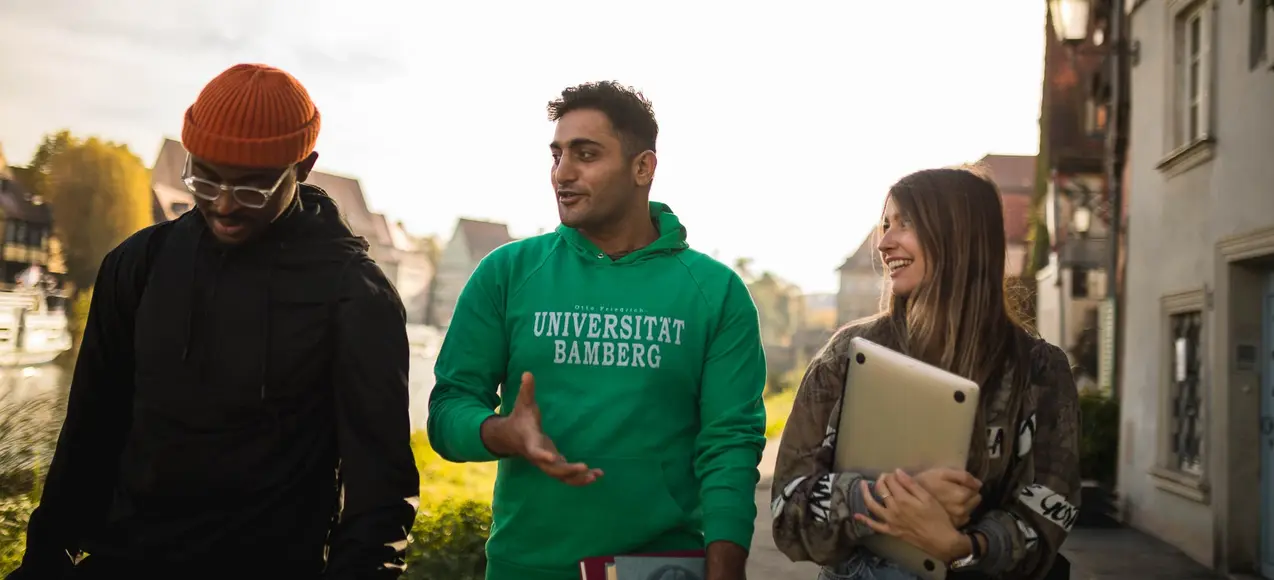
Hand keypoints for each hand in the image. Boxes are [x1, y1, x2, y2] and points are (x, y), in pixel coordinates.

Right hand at [481, 372, 602, 485]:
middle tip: (584, 467)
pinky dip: (581, 478)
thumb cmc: (520, 418)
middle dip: (568, 471)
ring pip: (562, 477)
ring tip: (596, 475)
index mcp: (531, 442)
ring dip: (579, 479)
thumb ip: (527, 391)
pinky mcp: (555, 466)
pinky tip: (597, 475)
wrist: (511, 437)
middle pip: (553, 470)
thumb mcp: (523, 404)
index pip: (537, 452)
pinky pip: (568, 477)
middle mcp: (539, 457)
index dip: (544, 456)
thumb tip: (527, 373)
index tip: (555, 458)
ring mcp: (547, 464)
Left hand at [854, 469, 965, 559]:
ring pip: (872, 505)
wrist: (940, 540)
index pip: (891, 481)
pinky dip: (864, 520)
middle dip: (881, 480)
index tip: (894, 473)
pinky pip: (874, 526)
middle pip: (881, 490)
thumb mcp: (927, 498)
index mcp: (903, 498)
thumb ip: (911, 484)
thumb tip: (897, 471)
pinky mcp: (890, 531)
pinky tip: (856, 515)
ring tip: (862, 484)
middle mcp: (892, 508)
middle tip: (884, 477)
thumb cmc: (937, 517)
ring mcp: (889, 520)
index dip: (891, 475)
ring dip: (865, 494)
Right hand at [912, 467, 981, 526]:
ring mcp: (958, 520)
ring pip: (970, 509)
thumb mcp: (942, 473)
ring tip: (950, 499)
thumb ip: (963, 476)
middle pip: (976, 500)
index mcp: (961, 495)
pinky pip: (963, 518)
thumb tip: (979, 483)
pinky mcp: (952, 525)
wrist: (909, 500)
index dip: (968, 484)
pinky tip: (948, 509)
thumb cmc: (925, 482)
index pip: (976, 488)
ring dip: (965, 504)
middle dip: (969, 494)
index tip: (957, 482)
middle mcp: (962, 510)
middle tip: (954, 490)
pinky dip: (959, 513)